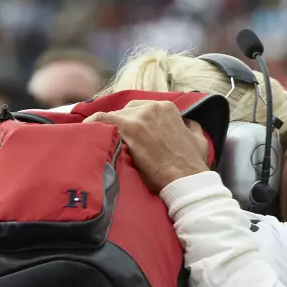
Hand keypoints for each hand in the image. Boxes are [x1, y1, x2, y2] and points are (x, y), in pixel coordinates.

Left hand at [83, 100, 209, 192]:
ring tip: (101, 141)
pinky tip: (86, 132)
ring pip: (115, 116)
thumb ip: (191, 128)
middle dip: (121, 125)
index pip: (142, 109)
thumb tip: (188, 125)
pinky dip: (92, 124)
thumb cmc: (192, 164)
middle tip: (116, 141)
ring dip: (109, 129)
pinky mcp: (129, 128)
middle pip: (127, 111)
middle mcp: (152, 107)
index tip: (128, 136)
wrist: (186, 179)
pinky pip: (101, 119)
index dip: (133, 123)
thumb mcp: (199, 141)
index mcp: (167, 108)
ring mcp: (140, 116)